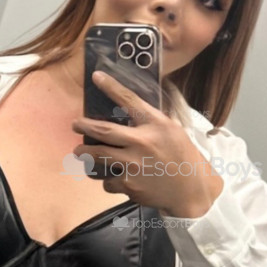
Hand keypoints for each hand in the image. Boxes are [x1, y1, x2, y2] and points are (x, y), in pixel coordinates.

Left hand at [71, 70, 223, 217]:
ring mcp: (134, 165)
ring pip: (98, 156)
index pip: (130, 100)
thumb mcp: (173, 131)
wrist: (191, 190)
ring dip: (85, 153)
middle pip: (104, 130)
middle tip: (75, 124)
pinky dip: (109, 179)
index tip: (96, 76)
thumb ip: (151, 121)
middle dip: (84, 125)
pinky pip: (108, 180)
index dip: (111, 86)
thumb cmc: (183, 157)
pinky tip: (116, 179)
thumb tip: (130, 109)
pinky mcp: (129, 185)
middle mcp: (143, 142)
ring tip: (80, 152)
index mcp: (156, 124)